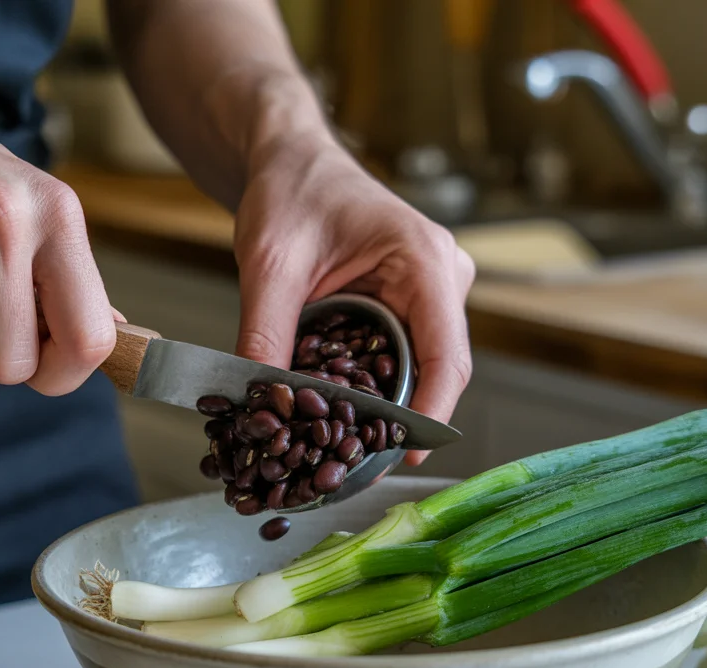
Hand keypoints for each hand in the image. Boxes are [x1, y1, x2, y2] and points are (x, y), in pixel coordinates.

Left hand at [233, 140, 474, 464]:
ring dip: (384, 407)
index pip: (447, 356)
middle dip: (399, 420)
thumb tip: (259, 400)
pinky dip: (374, 387)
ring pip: (420, 370)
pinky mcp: (414, 306)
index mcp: (425, 261)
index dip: (430, 413)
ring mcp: (434, 294)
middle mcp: (443, 278)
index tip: (404, 453)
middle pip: (437, 371)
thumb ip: (264, 331)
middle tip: (355, 465)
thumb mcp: (269, 264)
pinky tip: (340, 413)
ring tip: (342, 447)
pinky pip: (402, 357)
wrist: (291, 163)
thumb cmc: (291, 193)